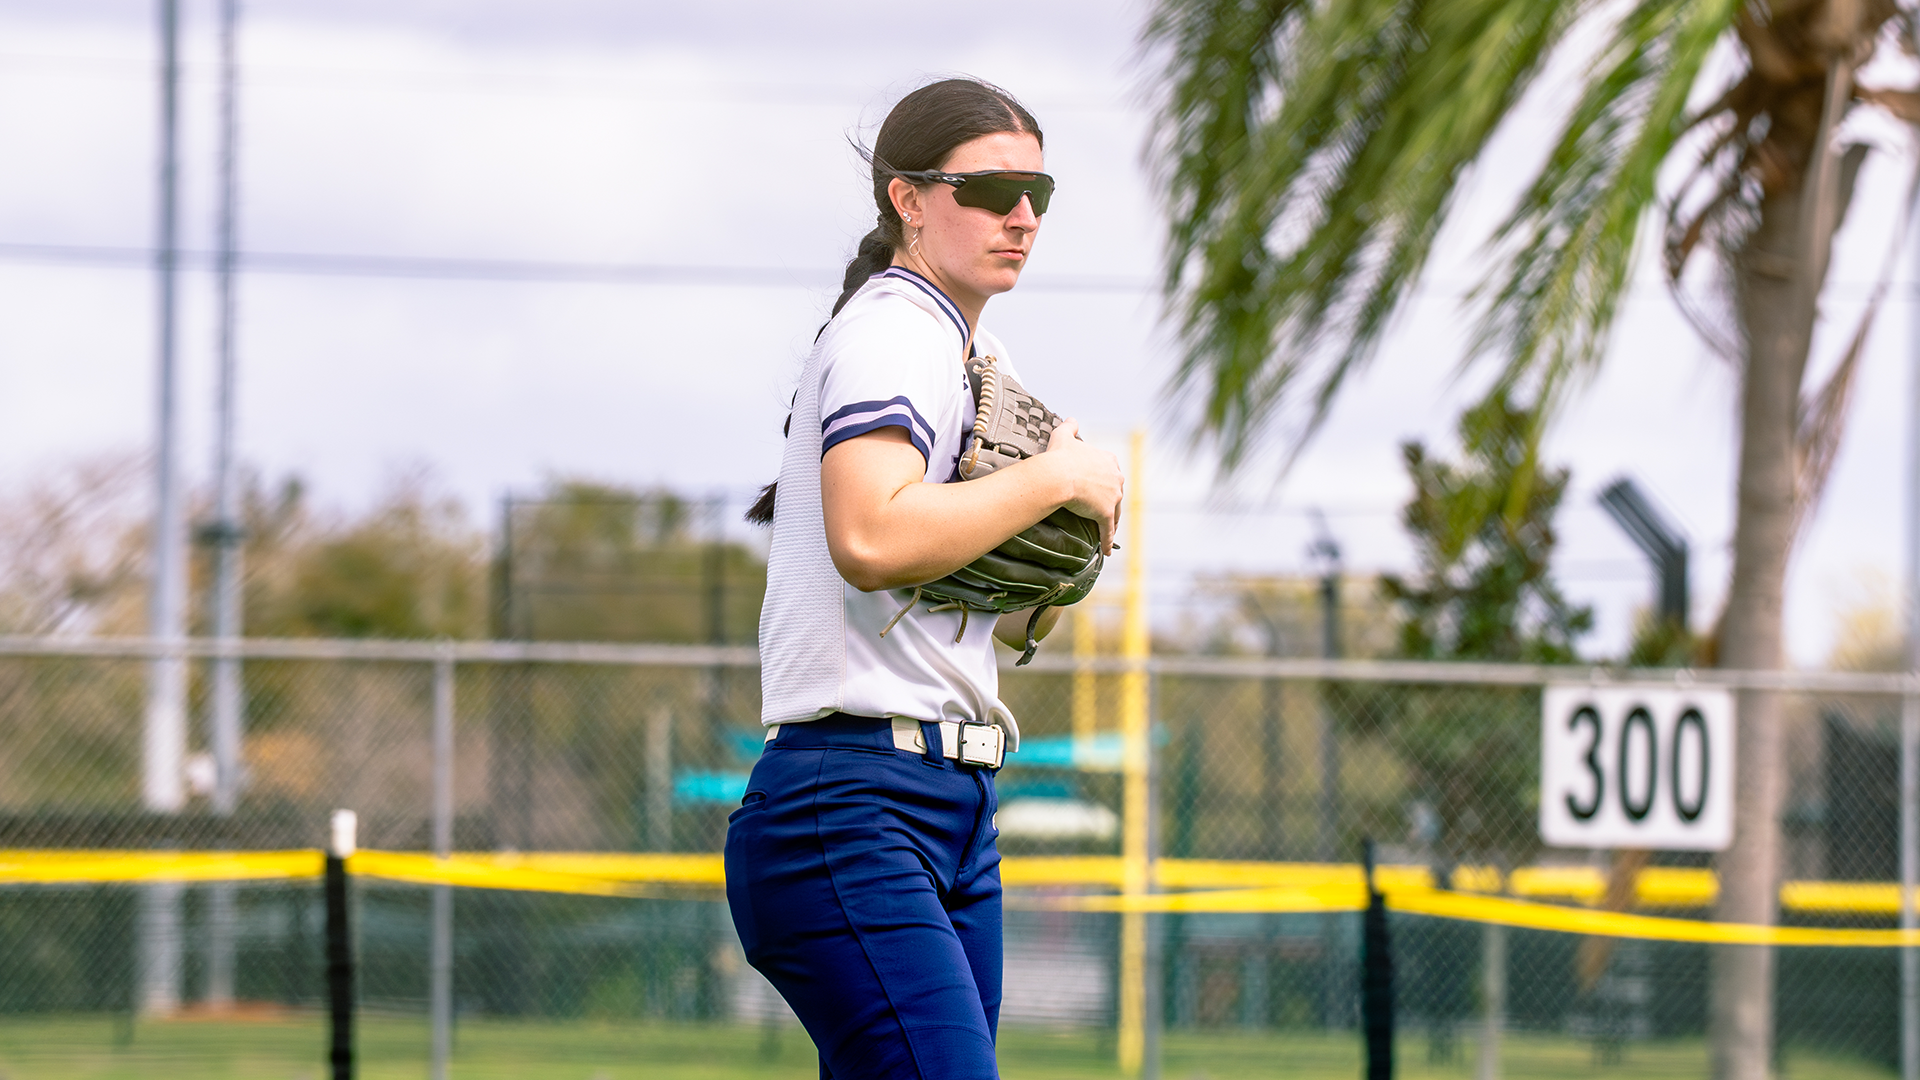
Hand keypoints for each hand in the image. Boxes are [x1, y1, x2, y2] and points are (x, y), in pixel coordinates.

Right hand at [1041, 419, 1123, 554]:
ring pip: (1115, 512)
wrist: (1057, 475)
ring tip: (1106, 529)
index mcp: (1108, 460)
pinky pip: (1108, 530)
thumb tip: (1071, 419)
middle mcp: (1115, 477)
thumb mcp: (1064, 435)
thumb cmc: (1060, 456)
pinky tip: (1106, 549)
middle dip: (1110, 501)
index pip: (1111, 472)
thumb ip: (1070, 426)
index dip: (1105, 480)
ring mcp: (1113, 496)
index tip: (1099, 486)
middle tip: (1101, 509)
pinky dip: (1107, 540)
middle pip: (1116, 493)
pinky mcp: (1106, 513)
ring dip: (1111, 521)